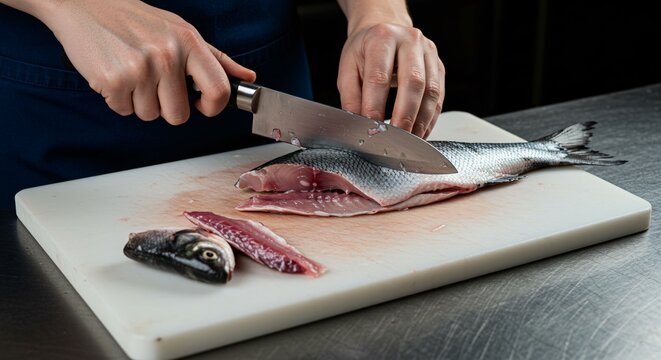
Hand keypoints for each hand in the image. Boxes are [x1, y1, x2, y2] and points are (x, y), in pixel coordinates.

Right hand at [42, 0, 254, 123]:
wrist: (84, 5)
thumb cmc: (136, 21)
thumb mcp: (182, 31)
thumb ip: (216, 59)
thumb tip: (248, 76)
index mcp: (189, 42)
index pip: (219, 91)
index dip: (212, 107)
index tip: (200, 105)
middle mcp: (167, 55)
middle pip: (180, 115)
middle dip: (167, 107)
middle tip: (154, 82)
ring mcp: (140, 69)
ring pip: (151, 116)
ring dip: (141, 102)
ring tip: (132, 73)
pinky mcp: (113, 81)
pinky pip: (125, 111)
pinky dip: (119, 99)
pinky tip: (116, 75)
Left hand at [337, 23, 444, 138]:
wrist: (384, 30)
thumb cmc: (365, 51)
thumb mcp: (348, 68)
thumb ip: (351, 96)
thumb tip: (357, 122)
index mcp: (382, 37)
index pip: (379, 76)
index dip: (375, 104)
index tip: (371, 125)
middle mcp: (410, 40)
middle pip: (413, 82)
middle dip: (405, 114)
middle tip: (396, 137)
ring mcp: (429, 52)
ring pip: (431, 91)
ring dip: (421, 120)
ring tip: (409, 140)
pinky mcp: (439, 66)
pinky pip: (439, 96)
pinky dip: (430, 118)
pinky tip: (420, 132)